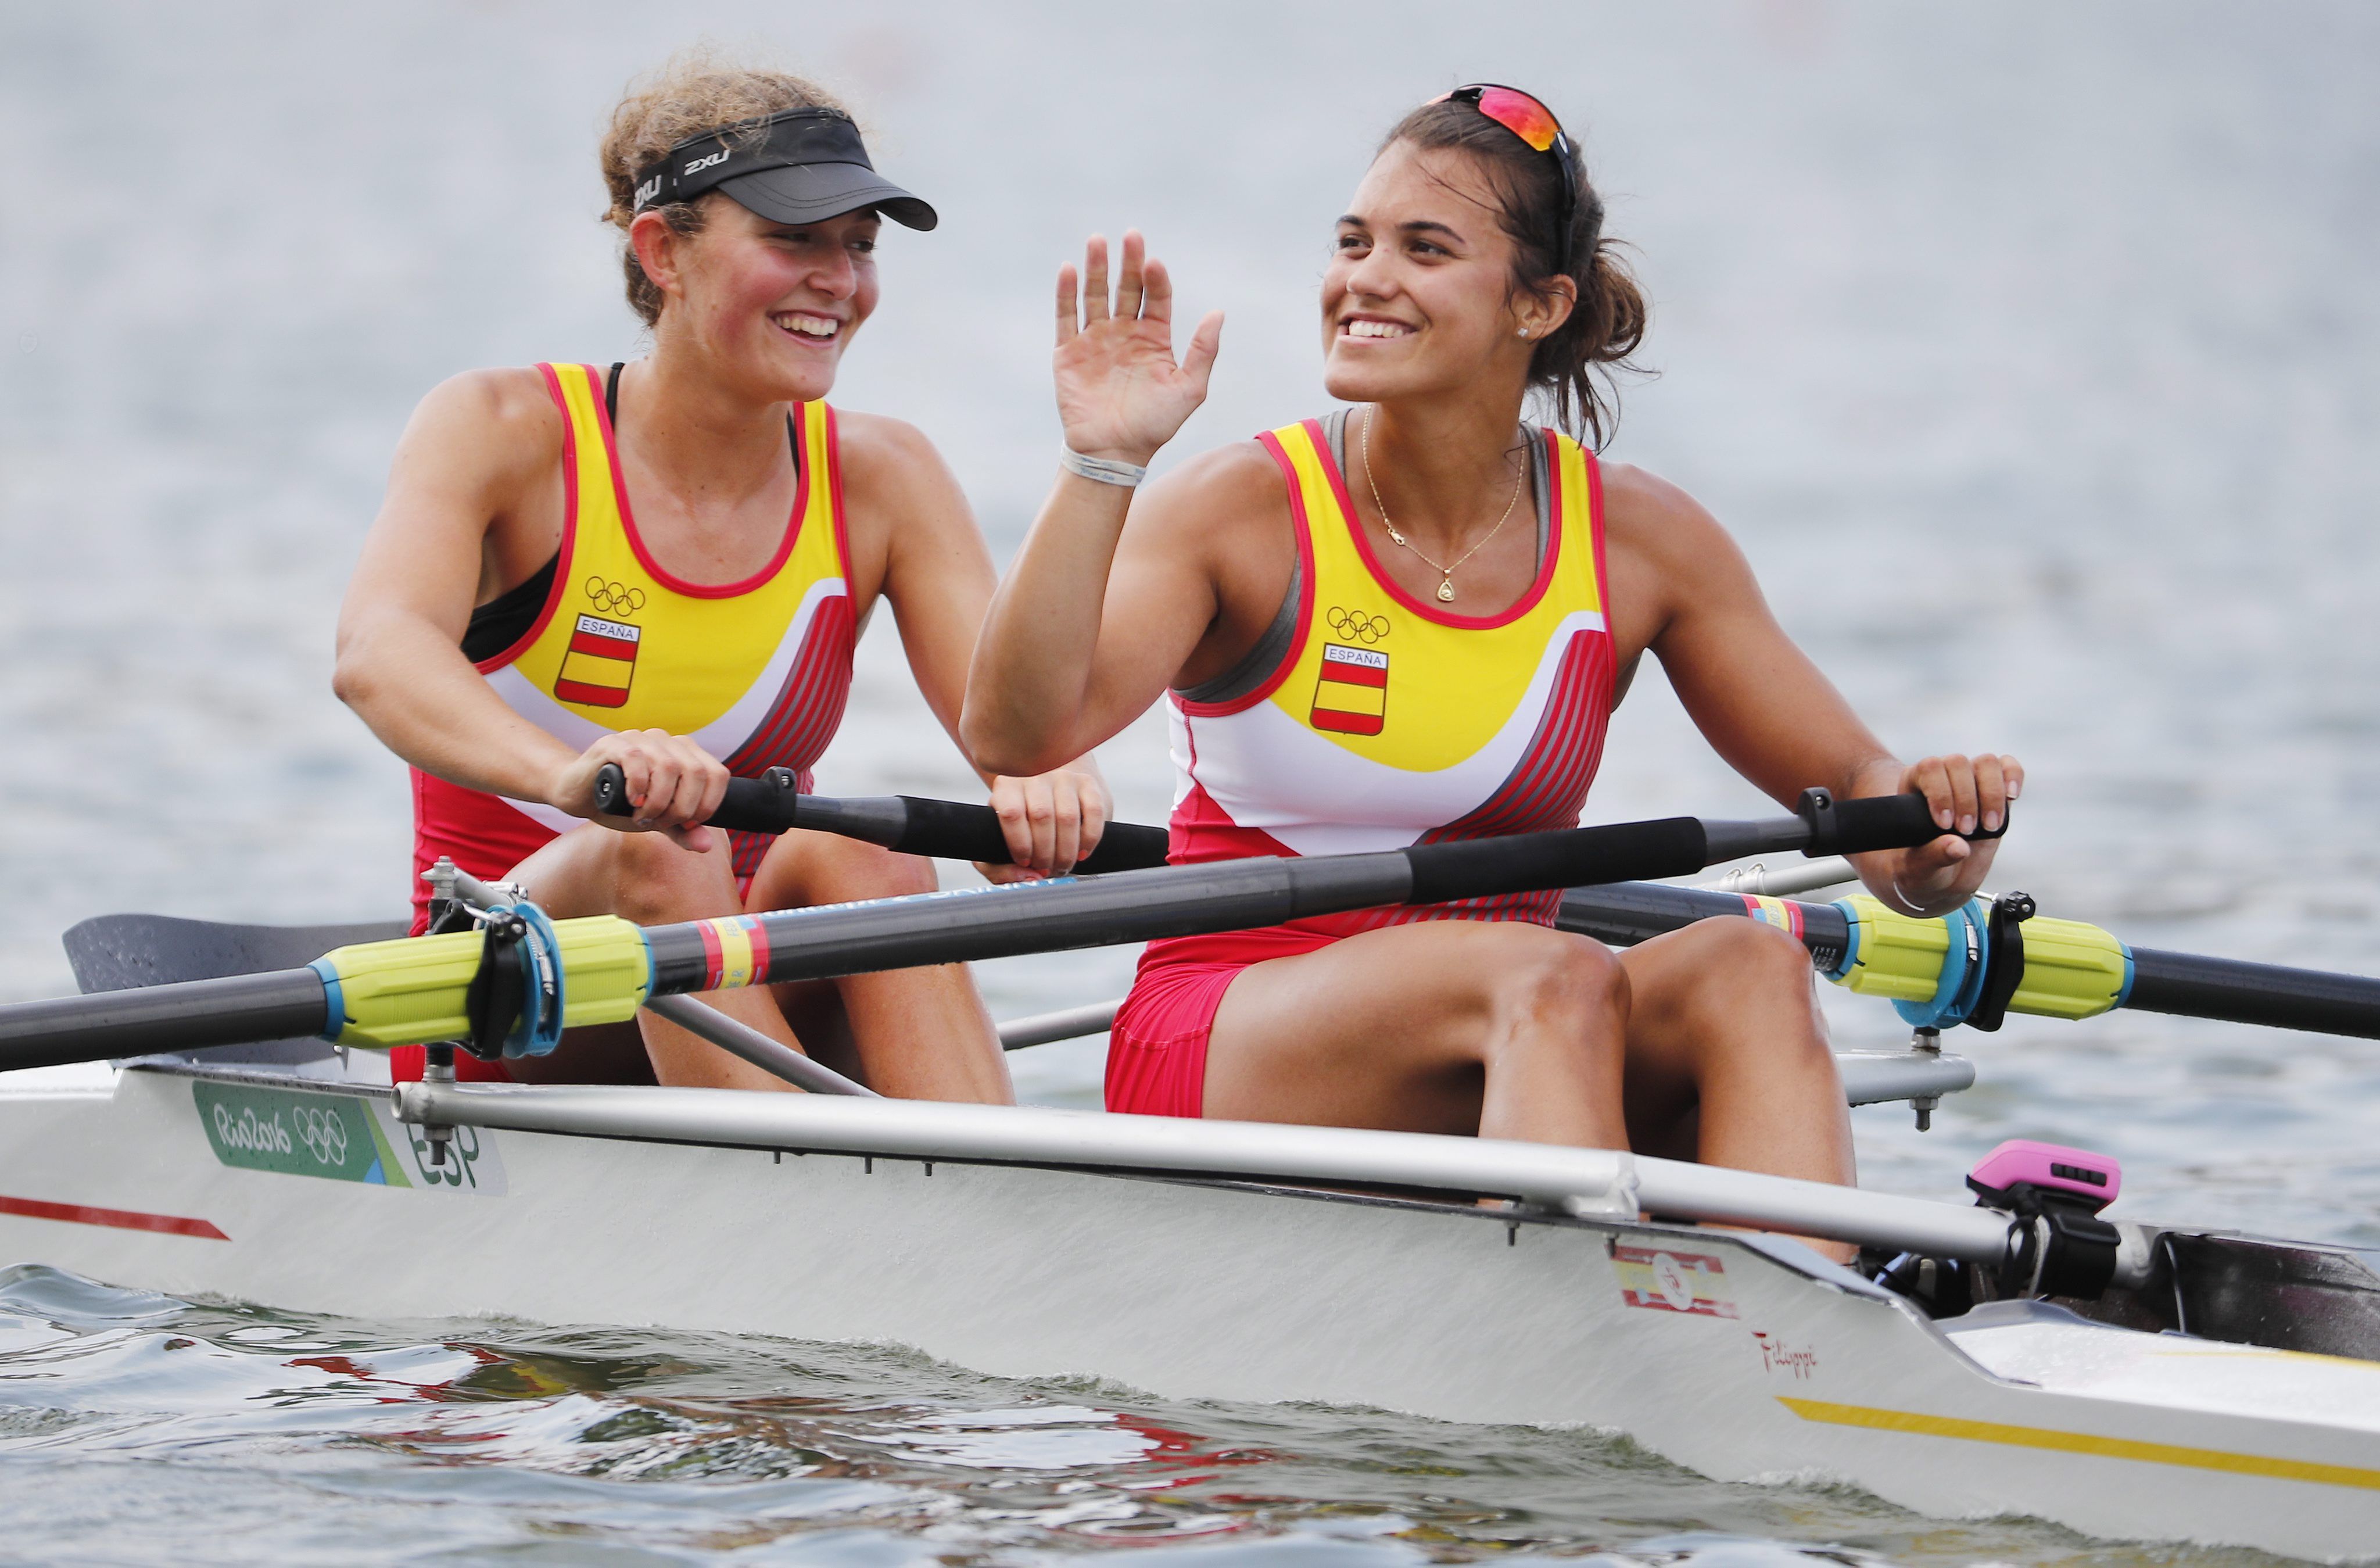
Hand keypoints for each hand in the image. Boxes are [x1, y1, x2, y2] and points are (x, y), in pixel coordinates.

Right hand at [549, 729, 728, 851]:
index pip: (717, 774)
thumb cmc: (621, 804)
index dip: (708, 804)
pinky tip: (631, 801)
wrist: (580, 794)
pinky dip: (638, 787)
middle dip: (682, 807)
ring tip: (643, 816)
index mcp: (685, 754)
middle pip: (696, 772)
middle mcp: (667, 742)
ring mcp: (641, 738)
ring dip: (659, 801)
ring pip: (668, 767)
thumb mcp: (657, 820)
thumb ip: (682, 830)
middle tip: (661, 823)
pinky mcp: (614, 743)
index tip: (688, 823)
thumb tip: (706, 845)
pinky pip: (636, 759)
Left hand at [980, 767, 1112, 881]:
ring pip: (1068, 816)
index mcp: (1006, 788)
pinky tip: (1082, 853)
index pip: (1011, 813)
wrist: (1048, 801)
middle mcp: (1034, 777)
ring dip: (1067, 850)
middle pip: (1041, 816)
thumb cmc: (1020, 830)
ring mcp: (1062, 777)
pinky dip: (1090, 838)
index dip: (1020, 843)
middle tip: (1046, 869)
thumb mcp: (998, 847)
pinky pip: (1093, 811)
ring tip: (1062, 865)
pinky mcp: (1087, 783)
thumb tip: (1027, 878)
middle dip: (1046, 853)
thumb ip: (1000, 869)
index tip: (1025, 862)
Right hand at [1054, 230, 1222, 465]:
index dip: (1156, 279)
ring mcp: (1095, 339)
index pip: (1156, 298)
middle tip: (1131, 236)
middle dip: (1128, 262)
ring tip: (1098, 241)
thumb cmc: (1155, 425)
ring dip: (1096, 268)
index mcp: (1153, 338)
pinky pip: (1066, 316)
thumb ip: (1203, 350)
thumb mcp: (1190, 389)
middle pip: (1126, 288)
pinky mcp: (1068, 351)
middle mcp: (1124, 333)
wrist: (1114, 453)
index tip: (1155, 263)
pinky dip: (1066, 293)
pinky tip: (1070, 270)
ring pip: (1095, 295)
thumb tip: (1219, 313)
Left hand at [1871, 753, 2022, 915]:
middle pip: (1958, 763)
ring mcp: (1971, 780)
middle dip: (1966, 799)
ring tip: (1989, 826)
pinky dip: (2013, 777)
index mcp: (1915, 785)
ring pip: (1986, 763)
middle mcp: (1943, 775)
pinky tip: (2012, 797)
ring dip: (1991, 794)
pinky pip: (2008, 767)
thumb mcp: (1919, 868)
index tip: (1945, 824)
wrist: (1943, 875)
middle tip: (1966, 831)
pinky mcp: (1995, 789)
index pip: (1929, 768)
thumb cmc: (1924, 866)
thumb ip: (1933, 856)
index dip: (1941, 793)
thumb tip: (1958, 847)